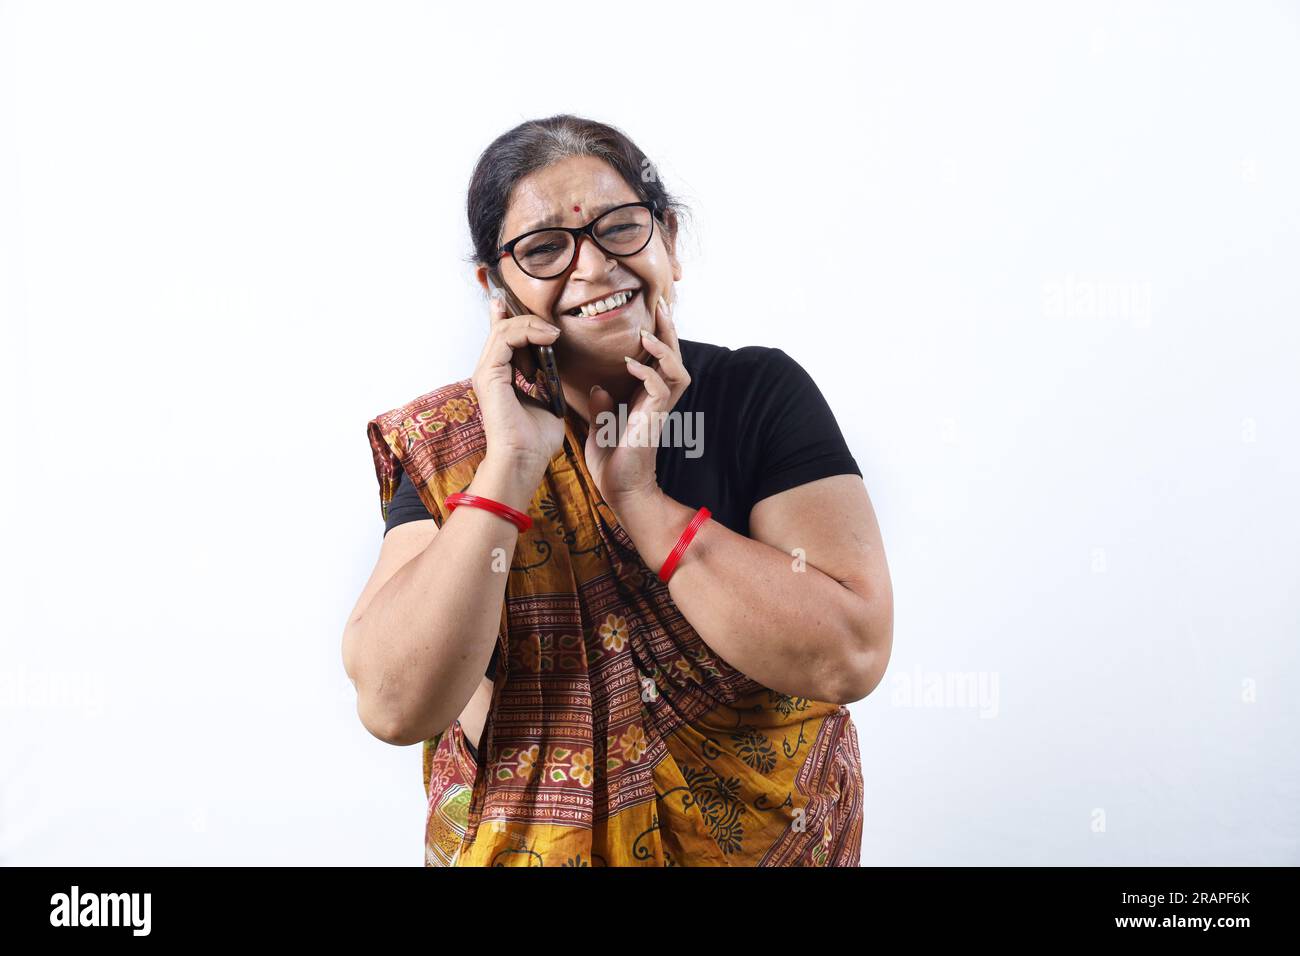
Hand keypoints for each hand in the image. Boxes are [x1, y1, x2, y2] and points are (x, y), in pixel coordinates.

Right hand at [471, 291, 566, 480]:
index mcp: (500, 378)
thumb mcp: (547, 402)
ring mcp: (486, 372)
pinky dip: (526, 332)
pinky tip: (547, 339)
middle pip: (503, 328)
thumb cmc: (535, 440)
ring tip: (553, 335)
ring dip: (531, 326)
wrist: (524, 461)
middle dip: (528, 320)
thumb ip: (547, 383)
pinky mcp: (489, 375)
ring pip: (503, 329)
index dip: (506, 316)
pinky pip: (504, 338)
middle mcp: (489, 372)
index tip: (511, 300)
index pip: (501, 338)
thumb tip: (554, 370)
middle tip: (553, 330)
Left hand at [584, 294, 689, 507]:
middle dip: (668, 329)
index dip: (657, 335)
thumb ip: (601, 406)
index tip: (648, 312)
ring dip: (663, 348)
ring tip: (647, 330)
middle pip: (674, 356)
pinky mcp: (654, 420)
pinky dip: (647, 373)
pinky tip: (632, 362)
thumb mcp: (600, 428)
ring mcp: (659, 410)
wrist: (619, 491)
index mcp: (646, 398)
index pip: (657, 359)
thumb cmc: (611, 463)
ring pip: (676, 369)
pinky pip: (660, 389)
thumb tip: (597, 386)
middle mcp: (658, 401)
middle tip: (659, 303)